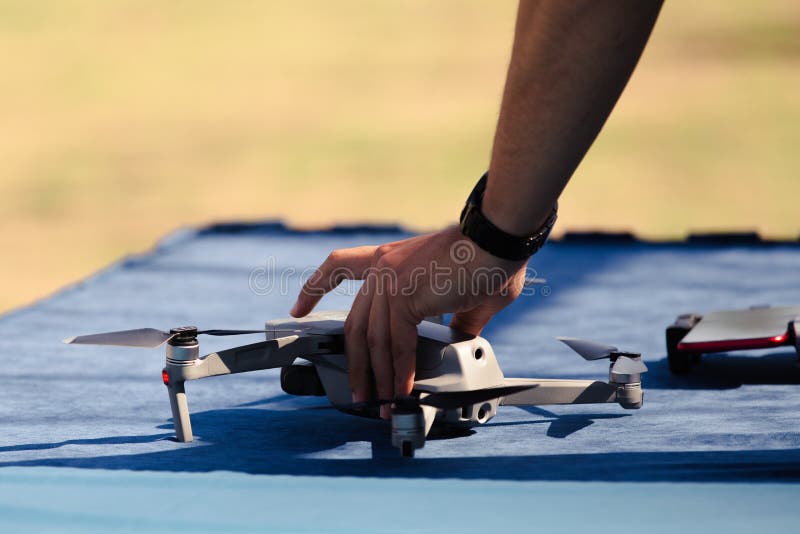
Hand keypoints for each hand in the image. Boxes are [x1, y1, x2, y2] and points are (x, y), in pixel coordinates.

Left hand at [289, 226, 526, 417]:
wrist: (499, 241)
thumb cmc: (491, 260)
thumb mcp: (465, 296)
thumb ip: (454, 319)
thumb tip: (459, 343)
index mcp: (391, 259)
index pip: (339, 266)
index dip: (315, 288)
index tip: (298, 308)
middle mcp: (383, 267)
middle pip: (355, 323)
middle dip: (355, 364)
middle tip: (360, 393)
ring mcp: (389, 280)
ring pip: (373, 340)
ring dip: (379, 377)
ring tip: (383, 404)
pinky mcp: (403, 296)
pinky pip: (396, 344)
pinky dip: (399, 372)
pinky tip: (403, 391)